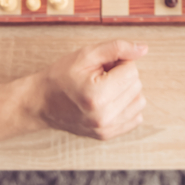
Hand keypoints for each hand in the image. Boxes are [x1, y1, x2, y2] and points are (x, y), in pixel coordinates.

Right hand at [32, 40, 147, 139]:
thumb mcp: (86, 55)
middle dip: (122, 76)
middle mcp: (104, 116)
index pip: (132, 71)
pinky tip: (109, 101)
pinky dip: (126, 106)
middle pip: (136, 85)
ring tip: (104, 88)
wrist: (41, 102)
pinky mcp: (107, 135)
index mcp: (98, 95)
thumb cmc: (61, 76)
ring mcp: (105, 129)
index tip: (103, 66)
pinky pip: (135, 117)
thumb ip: (117, 48)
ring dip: (126, 91)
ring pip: (139, 102)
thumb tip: (143, 49)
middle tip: (100, 76)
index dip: (119, 63)